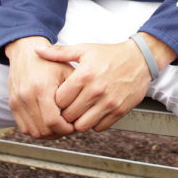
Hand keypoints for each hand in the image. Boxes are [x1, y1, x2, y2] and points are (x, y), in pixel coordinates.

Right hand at [4, 36, 75, 138]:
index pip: (53, 121)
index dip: (65, 129)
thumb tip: (83, 113)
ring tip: (59, 127)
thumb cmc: (50, 62)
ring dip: (47, 134)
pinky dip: (36, 130)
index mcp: (42, 88)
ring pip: (33, 132)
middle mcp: (26, 96)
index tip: (74, 126)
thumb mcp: (66, 71)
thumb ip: (75, 92)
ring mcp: (17, 101)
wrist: (25, 52)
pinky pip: (24, 128)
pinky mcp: (12, 104)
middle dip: (58, 133)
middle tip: (68, 128)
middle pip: (43, 129)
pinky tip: (47, 124)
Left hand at [36, 34, 172, 132]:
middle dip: (65, 114)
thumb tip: (37, 50)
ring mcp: (109, 103)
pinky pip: (99, 128)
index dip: (56, 101)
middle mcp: (96, 91)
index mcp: (84, 75)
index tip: (59, 98)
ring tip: (80, 112)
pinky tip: (94, 112)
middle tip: (68, 108)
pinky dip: (94, 124)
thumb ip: (59, 53)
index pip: (59, 100)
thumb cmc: (109, 54)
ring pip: (83, 126)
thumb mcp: (84, 50)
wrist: (140, 59)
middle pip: (69, 116)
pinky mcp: (120, 111)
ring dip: (79, 121)